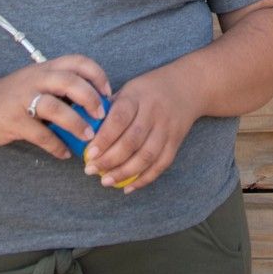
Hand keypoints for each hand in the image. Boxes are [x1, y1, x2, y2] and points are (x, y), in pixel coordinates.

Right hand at [0, 55, 110, 160]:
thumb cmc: (15, 95)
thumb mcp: (38, 82)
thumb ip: (62, 89)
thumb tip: (97, 106)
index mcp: (45, 68)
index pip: (77, 61)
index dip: (97, 75)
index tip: (108, 93)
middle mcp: (35, 79)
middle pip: (69, 81)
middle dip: (90, 98)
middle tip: (102, 115)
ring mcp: (23, 99)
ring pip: (55, 107)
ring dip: (76, 123)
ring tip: (87, 137)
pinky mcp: (13, 120)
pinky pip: (40, 134)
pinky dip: (56, 146)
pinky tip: (65, 153)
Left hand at [83, 66, 199, 193]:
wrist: (188, 86)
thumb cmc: (149, 89)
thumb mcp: (129, 89)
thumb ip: (110, 108)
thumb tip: (84, 129)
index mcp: (137, 96)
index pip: (119, 119)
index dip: (104, 138)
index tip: (89, 153)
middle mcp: (154, 112)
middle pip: (132, 141)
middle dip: (110, 160)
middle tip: (91, 170)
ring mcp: (167, 128)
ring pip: (147, 156)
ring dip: (125, 173)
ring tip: (106, 181)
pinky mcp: (176, 141)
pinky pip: (161, 164)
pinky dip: (145, 178)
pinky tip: (128, 187)